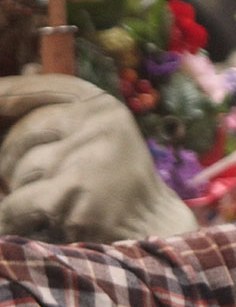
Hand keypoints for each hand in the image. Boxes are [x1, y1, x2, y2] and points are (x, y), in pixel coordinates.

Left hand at [0, 74, 197, 242]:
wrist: (150, 227)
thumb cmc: (114, 183)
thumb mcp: (99, 136)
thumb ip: (61, 115)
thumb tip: (15, 79)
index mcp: (103, 106)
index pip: (41, 89)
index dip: (7, 94)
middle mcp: (99, 123)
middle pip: (22, 133)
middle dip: (11, 161)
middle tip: (29, 182)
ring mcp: (88, 155)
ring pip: (17, 170)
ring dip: (21, 193)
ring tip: (50, 206)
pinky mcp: (73, 191)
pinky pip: (16, 203)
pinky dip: (15, 218)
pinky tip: (37, 224)